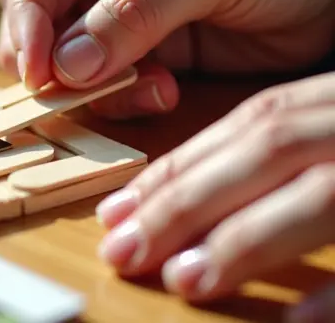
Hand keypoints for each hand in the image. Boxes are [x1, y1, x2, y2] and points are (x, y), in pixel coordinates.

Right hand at [0, 0, 334, 118]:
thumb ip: (137, 13)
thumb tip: (66, 65)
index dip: (25, 10)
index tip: (36, 66)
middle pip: (33, 6)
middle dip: (43, 51)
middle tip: (65, 89)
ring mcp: (114, 2)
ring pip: (60, 50)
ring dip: (87, 81)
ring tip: (146, 85)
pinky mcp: (136, 43)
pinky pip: (100, 78)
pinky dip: (119, 95)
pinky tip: (164, 89)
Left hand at [94, 72, 334, 319]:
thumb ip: (289, 144)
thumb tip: (199, 193)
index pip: (245, 125)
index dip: (175, 168)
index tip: (115, 211)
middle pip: (265, 151)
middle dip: (186, 202)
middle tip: (123, 252)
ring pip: (321, 193)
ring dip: (245, 239)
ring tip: (182, 280)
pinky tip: (295, 320)